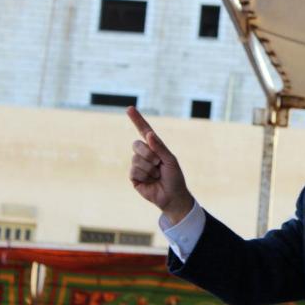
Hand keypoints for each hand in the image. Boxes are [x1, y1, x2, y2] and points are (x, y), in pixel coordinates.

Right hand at [127, 106, 193, 223]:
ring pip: (135, 159)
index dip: (137, 120)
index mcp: (155, 147)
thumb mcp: (170, 160)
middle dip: (148, 154)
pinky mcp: (133, 177)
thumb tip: (148, 134)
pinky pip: (133, 171)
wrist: (172, 196)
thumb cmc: (174, 177)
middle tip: (158, 164)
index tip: (130, 108)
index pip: (143, 131)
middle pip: (136, 144)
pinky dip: (144, 175)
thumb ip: (160, 147)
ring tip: (157, 175)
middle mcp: (145, 154)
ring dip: (149, 168)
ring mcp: (138, 165)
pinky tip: (150, 181)